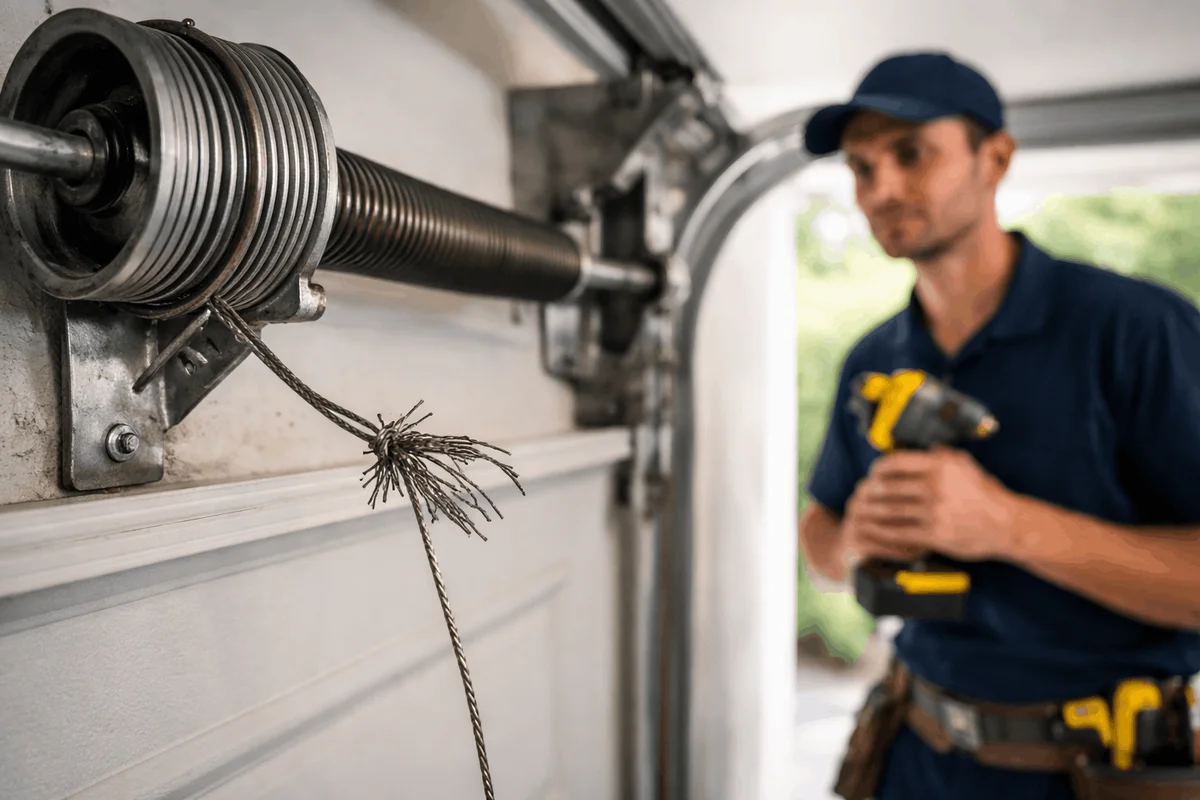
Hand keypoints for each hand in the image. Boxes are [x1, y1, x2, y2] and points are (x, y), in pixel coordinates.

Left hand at [844, 446, 1018, 563]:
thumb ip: (939, 454)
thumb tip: (911, 446)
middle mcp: (936, 487)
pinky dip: (882, 531)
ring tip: (861, 511)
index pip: (896, 462)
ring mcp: (934, 512)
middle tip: (861, 493)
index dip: (878, 468)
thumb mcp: (964, 464)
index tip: (873, 472)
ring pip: (890, 510)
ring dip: (871, 511)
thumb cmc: (984, 493)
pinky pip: (899, 532)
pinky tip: (874, 531)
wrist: (1007, 524)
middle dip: (870, 491)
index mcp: (940, 465)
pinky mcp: (934, 535)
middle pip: (888, 487)